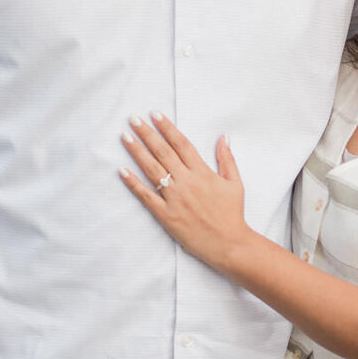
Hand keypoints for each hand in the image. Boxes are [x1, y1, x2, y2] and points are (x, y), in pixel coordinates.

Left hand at [120, 113, 249, 271]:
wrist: (228, 244)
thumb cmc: (232, 214)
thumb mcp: (235, 183)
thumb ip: (227, 159)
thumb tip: (223, 137)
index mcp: (202, 172)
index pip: (181, 144)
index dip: (167, 128)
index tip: (155, 114)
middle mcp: (186, 182)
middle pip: (163, 152)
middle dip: (147, 133)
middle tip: (133, 119)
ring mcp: (174, 198)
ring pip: (152, 170)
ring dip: (137, 152)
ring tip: (125, 137)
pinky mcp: (166, 215)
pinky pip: (146, 196)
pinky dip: (133, 183)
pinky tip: (122, 171)